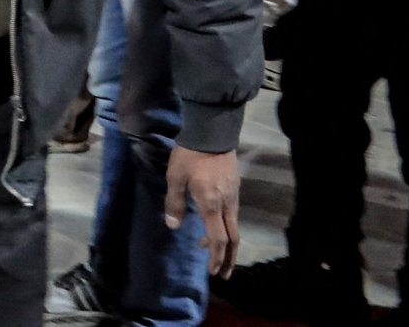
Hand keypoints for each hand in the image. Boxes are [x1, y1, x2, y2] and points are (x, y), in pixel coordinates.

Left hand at [166, 146, 239, 276]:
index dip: (215, 257)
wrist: (212, 134)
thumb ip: (174, 203)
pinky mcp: (234, 189)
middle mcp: (226, 205)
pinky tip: (215, 227)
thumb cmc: (190, 156)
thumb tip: (173, 226)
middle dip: (227, 259)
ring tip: (214, 254)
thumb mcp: (175, 178)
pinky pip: (232, 216)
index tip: (212, 272)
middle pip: (232, 239)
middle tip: (221, 274)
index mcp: (211, 204)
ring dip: (226, 245)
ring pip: (234, 228)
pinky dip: (225, 229)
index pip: (217, 239)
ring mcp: (233, 197)